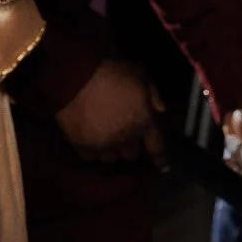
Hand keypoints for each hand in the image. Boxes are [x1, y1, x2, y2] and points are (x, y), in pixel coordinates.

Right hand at [54, 60, 168, 164]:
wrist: (77, 77)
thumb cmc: (113, 73)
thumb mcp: (141, 76)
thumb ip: (153, 95)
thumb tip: (160, 110)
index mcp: (143, 122)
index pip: (157, 147)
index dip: (161, 159)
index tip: (164, 168)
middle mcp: (125, 138)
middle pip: (132, 155)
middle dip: (132, 149)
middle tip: (128, 142)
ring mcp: (103, 144)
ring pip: (111, 159)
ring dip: (113, 153)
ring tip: (109, 145)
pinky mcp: (81, 146)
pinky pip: (90, 157)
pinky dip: (93, 153)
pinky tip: (92, 145)